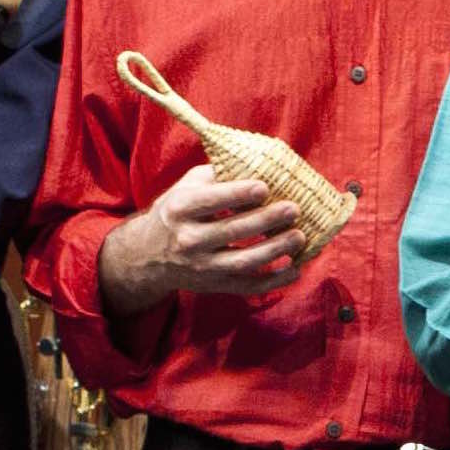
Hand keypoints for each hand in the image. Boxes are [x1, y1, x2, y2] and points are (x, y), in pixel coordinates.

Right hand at [97, 164, 308, 315]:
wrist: (149, 254)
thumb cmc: (178, 211)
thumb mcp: (186, 187)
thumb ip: (216, 175)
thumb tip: (256, 162)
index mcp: (180, 208)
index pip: (210, 201)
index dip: (238, 194)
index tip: (264, 187)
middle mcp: (188, 239)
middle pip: (232, 230)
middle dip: (266, 220)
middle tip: (294, 209)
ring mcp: (202, 266)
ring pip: (243, 261)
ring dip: (275, 250)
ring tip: (300, 236)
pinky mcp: (215, 285)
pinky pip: (248, 286)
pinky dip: (274, 281)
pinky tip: (295, 270)